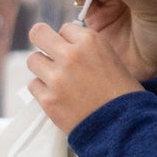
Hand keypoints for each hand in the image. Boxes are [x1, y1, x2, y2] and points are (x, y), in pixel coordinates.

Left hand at [26, 21, 143, 133]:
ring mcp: (57, 78)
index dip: (68, 39)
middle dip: (42, 41)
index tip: (72, 49)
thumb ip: (88, 49)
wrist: (124, 128)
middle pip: (38, 34)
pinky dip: (42, 89)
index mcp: (90, 42)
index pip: (65, 28)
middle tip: (48, 52)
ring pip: (33, 60)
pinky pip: (33, 85)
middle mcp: (71, 56)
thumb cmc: (123, 96)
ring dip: (42, 68)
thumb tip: (67, 44)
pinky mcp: (48, 100)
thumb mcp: (113, 59)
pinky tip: (57, 95)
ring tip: (57, 79)